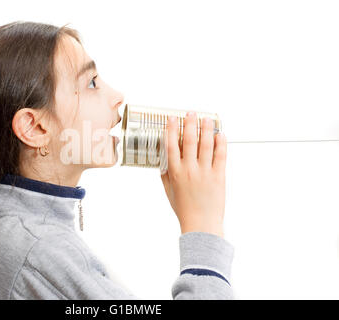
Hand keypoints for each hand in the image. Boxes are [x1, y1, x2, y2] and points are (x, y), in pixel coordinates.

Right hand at [160, 112, 226, 236]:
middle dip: (190, 124)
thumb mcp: (169, 191)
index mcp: (175, 172)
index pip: (171, 145)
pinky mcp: (219, 176)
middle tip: (191, 113)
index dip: (172, 129)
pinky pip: (221, 155)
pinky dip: (221, 143)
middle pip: (189, 140)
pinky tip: (220, 134)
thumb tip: (164, 162)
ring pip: (206, 145)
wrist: (200, 223)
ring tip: (206, 119)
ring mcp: (205, 172)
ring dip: (206, 129)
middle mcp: (189, 170)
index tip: (172, 119)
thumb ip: (165, 175)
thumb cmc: (184, 209)